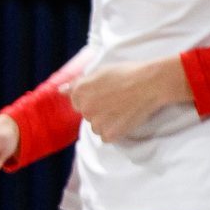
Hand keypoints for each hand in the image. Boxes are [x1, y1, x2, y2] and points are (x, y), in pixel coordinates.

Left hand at [71, 57, 189, 142]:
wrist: (150, 83)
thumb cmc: (126, 73)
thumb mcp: (98, 72)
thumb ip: (77, 84)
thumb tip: (60, 91)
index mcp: (78, 92)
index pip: (78, 102)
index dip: (94, 98)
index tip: (107, 94)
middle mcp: (83, 108)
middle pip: (87, 115)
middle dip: (99, 110)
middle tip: (118, 101)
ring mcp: (96, 122)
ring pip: (96, 127)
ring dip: (106, 123)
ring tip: (122, 110)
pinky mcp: (109, 133)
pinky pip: (106, 137)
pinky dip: (115, 132)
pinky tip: (125, 119)